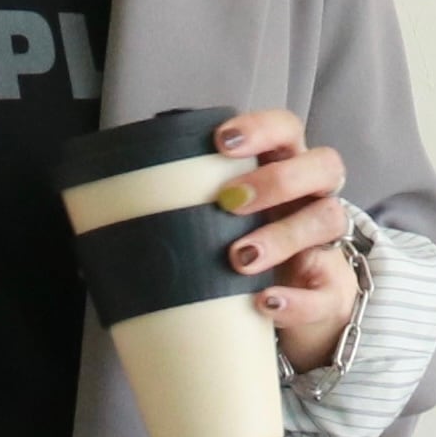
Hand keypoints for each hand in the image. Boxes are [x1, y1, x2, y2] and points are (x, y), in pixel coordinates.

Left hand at [208, 109, 358, 373]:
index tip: (221, 142)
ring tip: (239, 257)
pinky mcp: (333, 289)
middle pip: (323, 164)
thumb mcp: (216, 227)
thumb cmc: (242, 252)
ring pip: (328, 218)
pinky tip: (264, 302)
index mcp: (284, 170)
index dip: (261, 128)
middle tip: (229, 201)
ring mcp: (327, 241)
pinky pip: (327, 290)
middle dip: (276, 179)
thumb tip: (102, 231)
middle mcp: (312, 198)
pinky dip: (296, 298)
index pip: (286, 130)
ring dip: (283, 234)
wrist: (290, 308)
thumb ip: (182, 216)